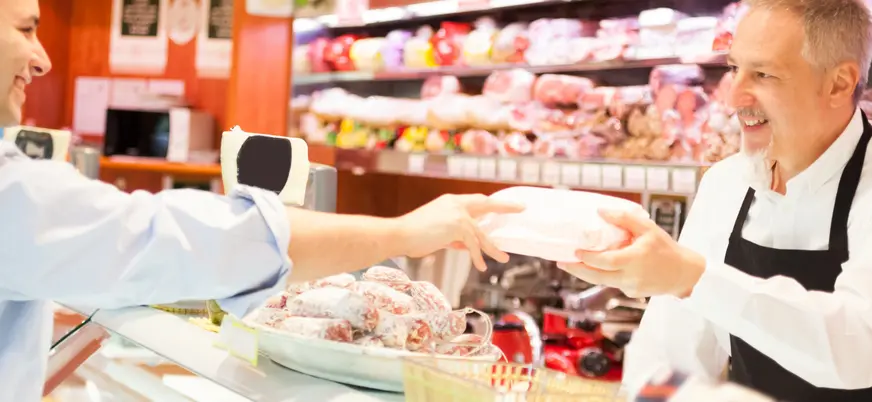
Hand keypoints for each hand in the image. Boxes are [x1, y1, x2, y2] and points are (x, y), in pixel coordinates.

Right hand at [396, 194, 523, 270]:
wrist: (400, 234)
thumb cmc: (414, 236)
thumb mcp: (439, 235)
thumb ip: (454, 238)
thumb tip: (469, 247)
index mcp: (450, 202)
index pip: (475, 201)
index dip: (490, 204)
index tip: (502, 204)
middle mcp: (455, 204)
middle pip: (485, 204)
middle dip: (504, 207)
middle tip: (521, 208)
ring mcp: (457, 214)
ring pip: (481, 233)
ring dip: (493, 247)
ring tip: (503, 257)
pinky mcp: (457, 227)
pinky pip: (472, 245)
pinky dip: (477, 257)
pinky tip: (481, 266)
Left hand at [556, 209, 705, 297]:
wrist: (684, 274)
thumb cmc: (665, 247)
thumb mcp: (648, 228)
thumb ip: (624, 218)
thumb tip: (599, 211)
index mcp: (635, 259)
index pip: (606, 261)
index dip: (589, 258)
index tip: (575, 251)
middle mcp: (632, 276)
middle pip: (598, 277)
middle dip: (577, 271)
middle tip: (561, 262)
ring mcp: (631, 288)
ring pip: (603, 282)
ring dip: (586, 274)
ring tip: (571, 263)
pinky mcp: (632, 293)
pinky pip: (613, 283)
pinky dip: (604, 275)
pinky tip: (599, 267)